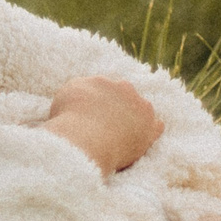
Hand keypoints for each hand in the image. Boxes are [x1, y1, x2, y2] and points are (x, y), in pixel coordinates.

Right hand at [42, 76, 160, 175]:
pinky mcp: (150, 128)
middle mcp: (123, 88)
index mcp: (100, 81)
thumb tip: (79, 96)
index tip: (93, 112)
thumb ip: (75, 92)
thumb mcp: (63, 96)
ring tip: (125, 131)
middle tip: (107, 121)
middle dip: (117, 104)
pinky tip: (146, 136)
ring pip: (142, 107)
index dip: (97, 101)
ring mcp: (139, 107)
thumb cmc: (69, 120)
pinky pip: (156, 126)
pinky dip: (152, 130)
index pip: (102, 88)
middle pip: (123, 93)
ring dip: (135, 116)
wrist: (86, 138)